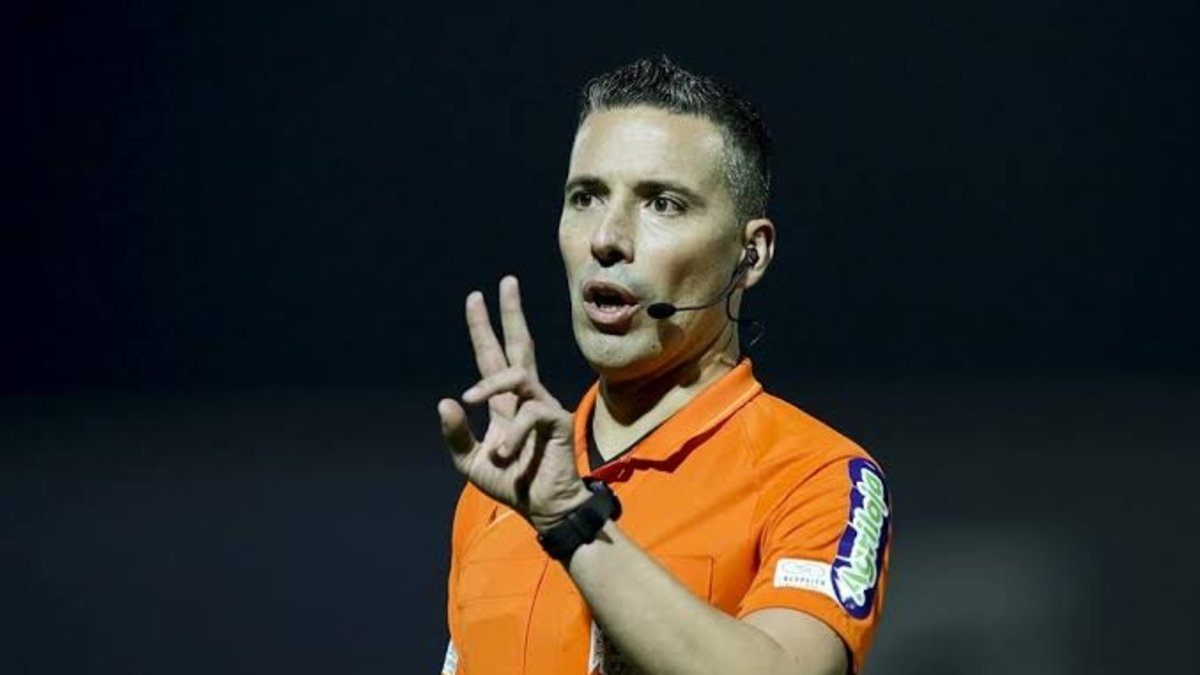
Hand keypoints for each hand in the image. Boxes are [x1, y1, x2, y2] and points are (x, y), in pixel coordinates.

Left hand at [437, 276, 589, 529]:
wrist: (544, 509)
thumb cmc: (513, 483)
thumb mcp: (471, 461)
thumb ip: (457, 433)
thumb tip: (447, 399)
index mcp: (504, 403)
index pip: (491, 357)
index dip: (482, 328)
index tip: (475, 297)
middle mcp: (524, 397)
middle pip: (519, 344)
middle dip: (511, 313)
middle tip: (505, 281)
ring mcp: (543, 404)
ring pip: (517, 375)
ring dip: (493, 395)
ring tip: (493, 448)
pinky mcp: (557, 418)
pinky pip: (528, 413)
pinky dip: (512, 437)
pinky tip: (504, 456)